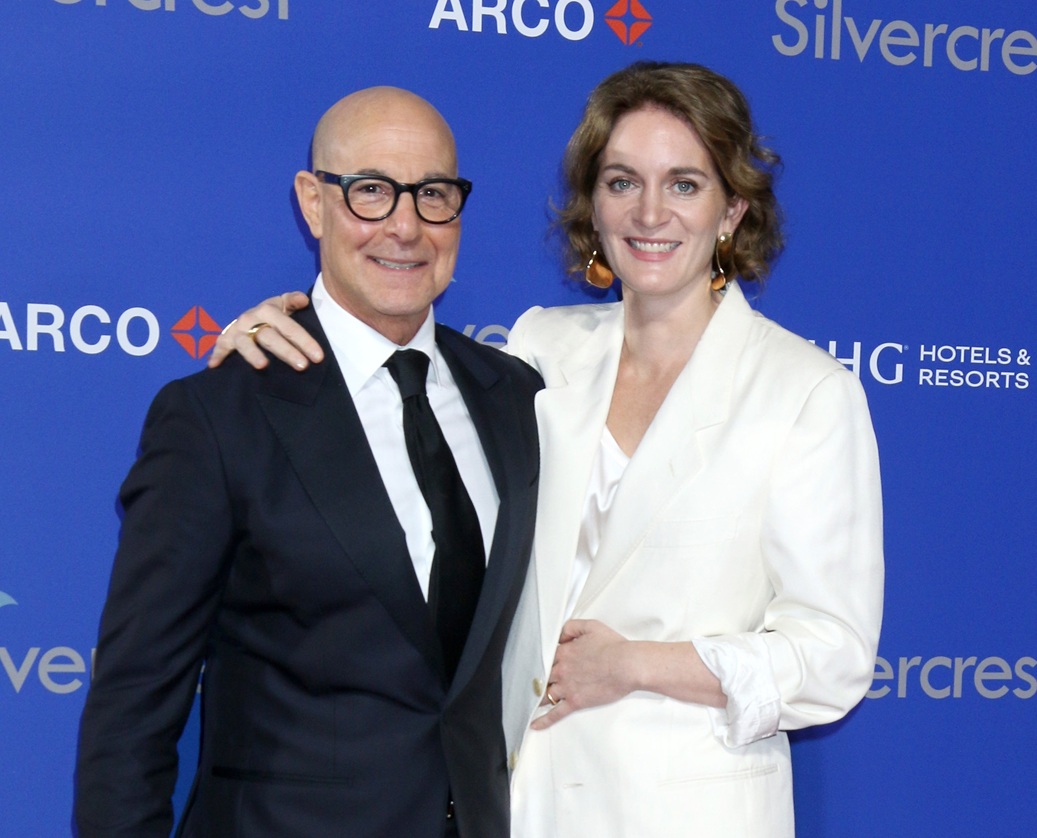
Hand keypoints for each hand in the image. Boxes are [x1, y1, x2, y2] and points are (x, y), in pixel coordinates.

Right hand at [208, 291, 322, 370]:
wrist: (251, 317)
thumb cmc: (272, 314)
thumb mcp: (283, 305)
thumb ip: (293, 301)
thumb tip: (304, 300)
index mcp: (268, 310)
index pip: (289, 327)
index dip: (305, 341)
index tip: (318, 357)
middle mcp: (251, 319)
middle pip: (270, 336)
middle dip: (287, 351)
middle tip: (302, 366)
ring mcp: (237, 330)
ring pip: (246, 343)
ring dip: (253, 354)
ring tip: (263, 366)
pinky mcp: (226, 339)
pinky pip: (220, 346)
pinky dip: (217, 355)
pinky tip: (215, 366)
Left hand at [531, 619, 633, 729]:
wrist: (627, 665)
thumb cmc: (613, 646)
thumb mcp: (591, 626)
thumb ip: (571, 628)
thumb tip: (559, 635)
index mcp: (564, 652)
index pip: (546, 657)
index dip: (544, 661)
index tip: (540, 664)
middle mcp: (561, 670)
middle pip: (543, 676)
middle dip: (538, 679)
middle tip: (532, 683)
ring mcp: (567, 688)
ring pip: (545, 694)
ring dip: (537, 697)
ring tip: (530, 701)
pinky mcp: (576, 702)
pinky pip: (555, 713)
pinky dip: (544, 720)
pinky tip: (535, 724)